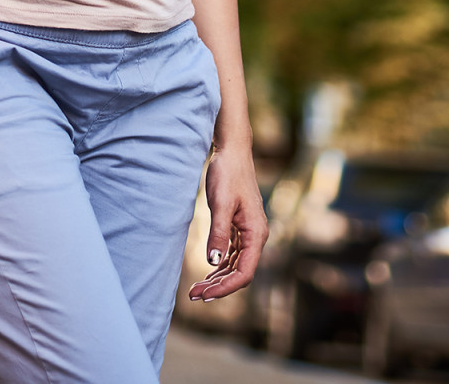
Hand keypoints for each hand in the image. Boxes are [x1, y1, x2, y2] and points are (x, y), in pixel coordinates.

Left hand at [188, 140, 264, 300]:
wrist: (232, 152)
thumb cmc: (228, 174)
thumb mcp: (220, 204)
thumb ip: (219, 234)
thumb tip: (214, 262)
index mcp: (256, 234)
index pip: (244, 272)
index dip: (225, 288)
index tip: (205, 295)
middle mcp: (256, 237)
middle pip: (239, 273)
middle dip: (218, 287)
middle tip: (193, 295)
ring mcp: (249, 233)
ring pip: (235, 266)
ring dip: (217, 279)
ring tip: (196, 289)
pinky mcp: (240, 228)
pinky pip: (232, 255)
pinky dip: (220, 266)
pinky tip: (207, 273)